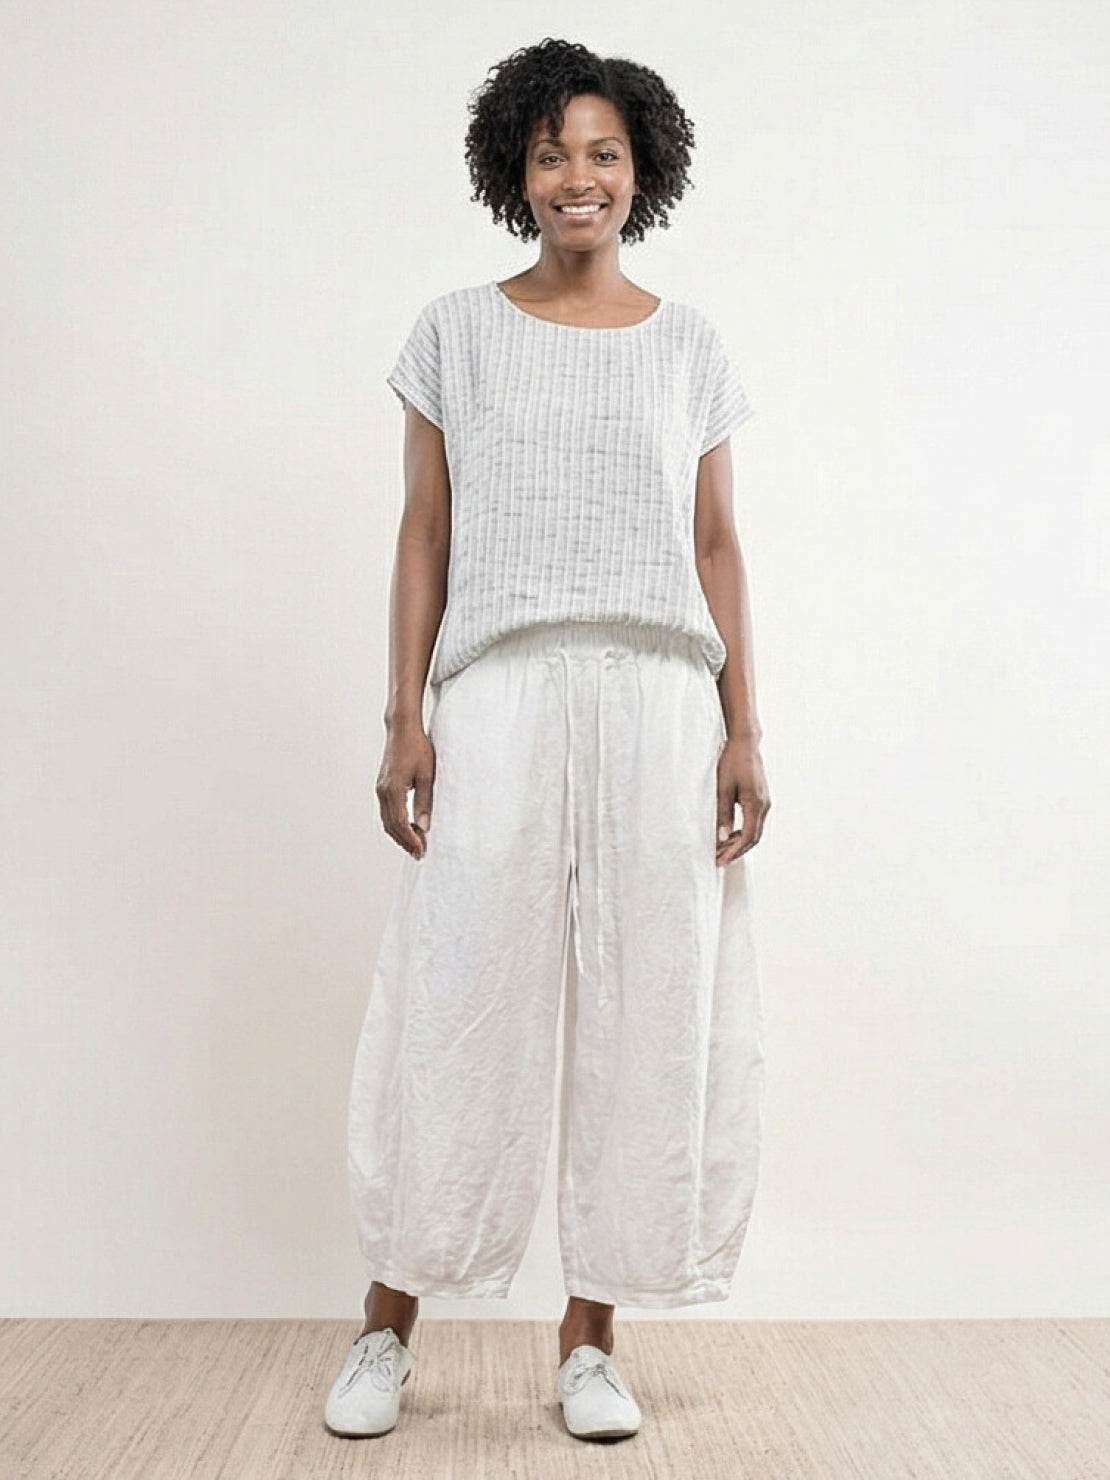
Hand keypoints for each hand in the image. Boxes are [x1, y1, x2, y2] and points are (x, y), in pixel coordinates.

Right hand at [376, 716, 435, 858]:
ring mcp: (381, 789)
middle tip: (419, 854)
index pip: (400, 823)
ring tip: (415, 845)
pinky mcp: (383, 786)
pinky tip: (409, 828)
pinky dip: (396, 824)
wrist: (402, 729)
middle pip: (391, 826)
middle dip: (405, 841)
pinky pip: (387, 811)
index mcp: (393, 789)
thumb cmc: (417, 747)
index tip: (422, 850)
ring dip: (400, 834)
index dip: (411, 839)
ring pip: (387, 820)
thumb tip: (424, 826)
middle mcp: (383, 791)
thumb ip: (424, 801)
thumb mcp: (426, 774)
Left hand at [716, 736, 769, 865]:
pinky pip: (754, 822)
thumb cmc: (732, 762)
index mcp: (756, 804)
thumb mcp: (723, 788)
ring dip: (739, 842)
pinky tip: (729, 835)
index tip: (721, 860)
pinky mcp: (761, 798)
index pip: (747, 837)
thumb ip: (723, 814)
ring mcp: (765, 802)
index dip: (734, 851)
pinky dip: (742, 832)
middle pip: (753, 837)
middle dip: (736, 851)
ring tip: (721, 850)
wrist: (745, 743)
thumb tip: (722, 838)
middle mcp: (764, 806)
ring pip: (754, 830)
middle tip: (718, 859)